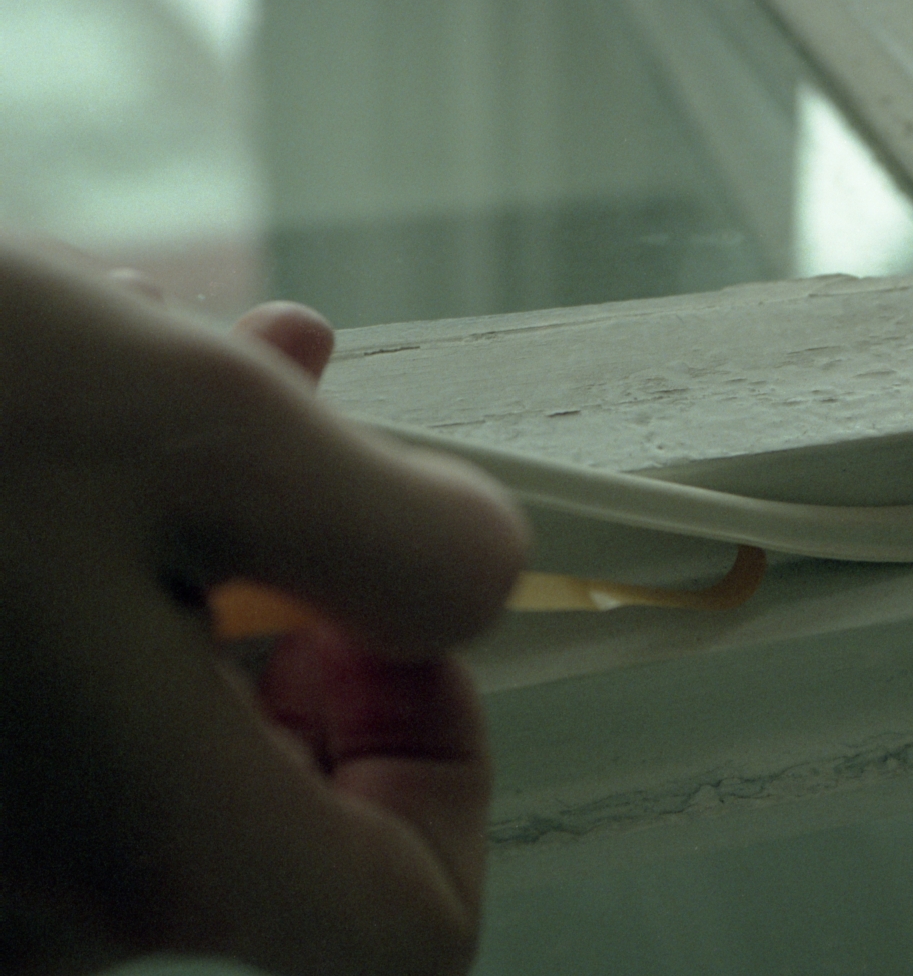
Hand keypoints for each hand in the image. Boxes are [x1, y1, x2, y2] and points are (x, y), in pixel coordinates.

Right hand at [0, 241, 527, 975]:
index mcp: (133, 852)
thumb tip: (479, 582)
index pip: (406, 921)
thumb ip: (398, 535)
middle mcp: (28, 911)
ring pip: (149, 724)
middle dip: (305, 606)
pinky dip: (87, 576)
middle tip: (281, 446)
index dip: (450, 774)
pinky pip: (36, 717)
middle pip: (271, 796)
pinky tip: (52, 424)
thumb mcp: (194, 423)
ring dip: (194, 555)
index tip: (395, 630)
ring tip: (158, 379)